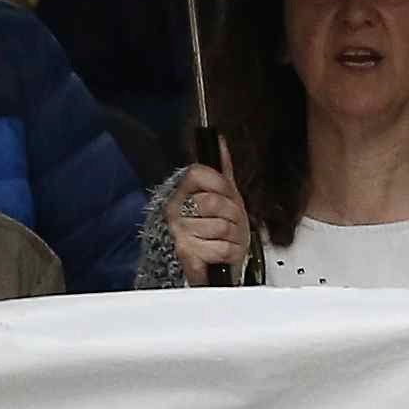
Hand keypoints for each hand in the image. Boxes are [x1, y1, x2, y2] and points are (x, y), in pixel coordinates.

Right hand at [163, 162, 249, 283]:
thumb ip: (221, 170)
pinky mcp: (187, 255)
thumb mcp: (221, 196)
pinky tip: (224, 252)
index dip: (220, 185)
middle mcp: (174, 211)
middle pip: (213, 202)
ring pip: (222, 227)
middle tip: (231, 221)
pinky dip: (231, 253)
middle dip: (232, 215)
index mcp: (180, 192)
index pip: (199, 174)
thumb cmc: (212, 231)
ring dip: (234, 237)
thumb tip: (219, 142)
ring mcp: (179, 233)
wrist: (204, 266)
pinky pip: (223, 248)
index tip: (226, 195)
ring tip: (228, 238)